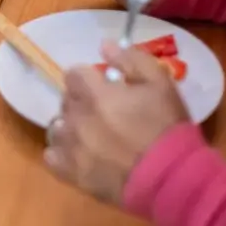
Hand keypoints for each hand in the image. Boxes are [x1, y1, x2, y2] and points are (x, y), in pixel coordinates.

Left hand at [44, 42, 190, 205]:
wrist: (173, 180)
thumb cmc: (168, 129)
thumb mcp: (161, 84)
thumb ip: (132, 60)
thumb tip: (104, 45)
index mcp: (95, 94)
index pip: (73, 74)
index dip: (88, 78)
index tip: (103, 87)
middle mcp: (76, 118)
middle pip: (66, 100)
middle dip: (81, 102)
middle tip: (105, 113)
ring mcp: (70, 147)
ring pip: (57, 128)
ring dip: (71, 127)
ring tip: (93, 136)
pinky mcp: (70, 173)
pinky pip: (52, 156)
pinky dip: (63, 154)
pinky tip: (82, 156)